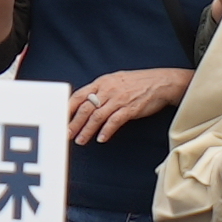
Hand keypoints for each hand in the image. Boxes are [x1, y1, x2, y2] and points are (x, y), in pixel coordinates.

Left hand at [70, 66, 193, 144]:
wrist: (162, 82)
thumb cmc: (137, 82)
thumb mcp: (115, 80)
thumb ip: (100, 90)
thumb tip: (85, 101)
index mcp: (101, 82)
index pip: (78, 95)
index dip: (67, 108)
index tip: (59, 119)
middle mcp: (107, 90)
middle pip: (85, 108)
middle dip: (73, 123)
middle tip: (66, 134)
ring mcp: (118, 99)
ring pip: (97, 117)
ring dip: (87, 130)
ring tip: (81, 140)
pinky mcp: (130, 109)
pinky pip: (114, 121)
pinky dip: (106, 131)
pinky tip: (101, 139)